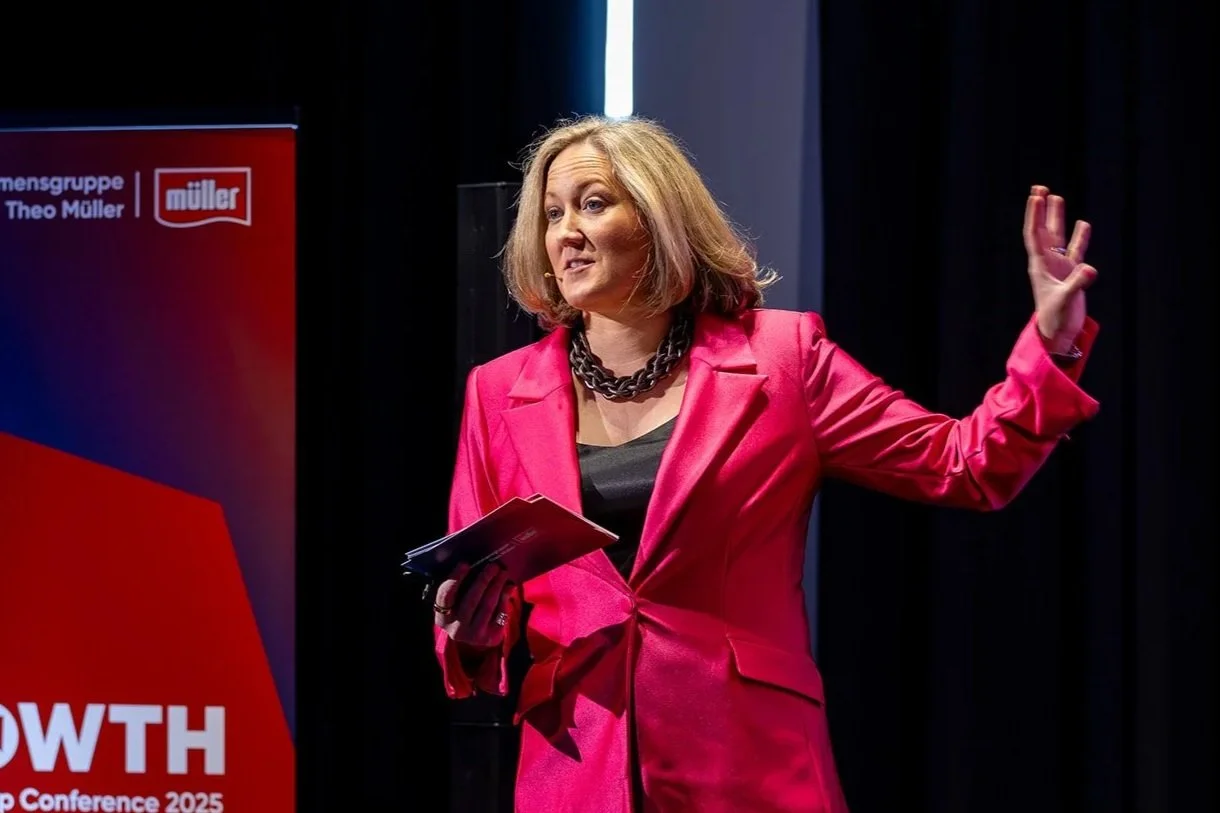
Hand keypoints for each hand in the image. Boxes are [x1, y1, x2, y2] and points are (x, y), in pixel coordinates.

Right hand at [433, 563, 513, 649]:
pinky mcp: (491, 638)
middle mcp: (456, 629)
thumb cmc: (464, 612)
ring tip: (503, 573)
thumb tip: (480, 568)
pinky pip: (500, 614)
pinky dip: (505, 598)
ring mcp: (474, 635)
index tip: (465, 564)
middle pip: (470, 600)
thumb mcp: (457, 603)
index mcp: (442, 618)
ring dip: (497, 586)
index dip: (455, 579)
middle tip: (493, 566)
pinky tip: (509, 587)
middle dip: (483, 580)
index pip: (446, 596)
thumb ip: (463, 586)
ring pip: (487, 606)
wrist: (475, 638)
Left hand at [1023, 185, 1097, 352]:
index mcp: (1040, 266)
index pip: (1035, 234)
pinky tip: (1083, 223)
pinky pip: (1076, 250)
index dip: (1034, 215)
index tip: (1035, 196)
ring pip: (1058, 236)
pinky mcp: (1071, 274)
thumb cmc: (1056, 319)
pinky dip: (1079, 237)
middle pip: (1043, 230)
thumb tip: (1090, 269)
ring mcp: (1059, 266)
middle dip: (1041, 210)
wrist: (1058, 333)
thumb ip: (1078, 283)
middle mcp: (1047, 263)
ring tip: (1056, 197)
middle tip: (1039, 188)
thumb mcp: (1066, 301)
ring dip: (1057, 218)